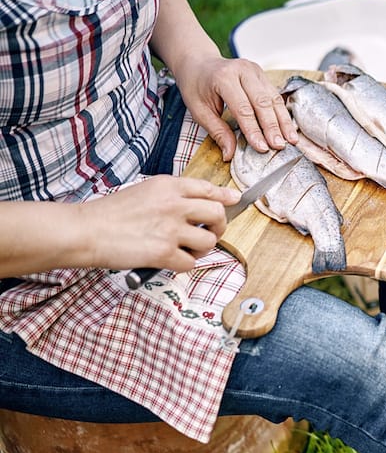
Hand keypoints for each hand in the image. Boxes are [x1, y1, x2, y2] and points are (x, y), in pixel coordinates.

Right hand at [80, 176, 240, 271]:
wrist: (85, 231)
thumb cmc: (110, 214)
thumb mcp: (145, 192)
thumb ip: (175, 195)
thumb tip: (204, 199)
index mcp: (168, 186)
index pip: (208, 188)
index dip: (224, 197)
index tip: (234, 201)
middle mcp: (174, 205)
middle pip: (218, 214)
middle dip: (218, 226)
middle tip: (207, 232)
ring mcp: (170, 229)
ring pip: (209, 241)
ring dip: (200, 249)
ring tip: (183, 249)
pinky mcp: (164, 252)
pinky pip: (190, 263)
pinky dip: (183, 265)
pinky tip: (169, 260)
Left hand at [176, 55, 298, 160]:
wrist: (198, 62)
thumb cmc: (196, 86)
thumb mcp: (199, 110)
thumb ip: (217, 131)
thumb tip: (230, 154)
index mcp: (223, 77)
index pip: (243, 108)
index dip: (254, 130)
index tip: (261, 148)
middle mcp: (242, 70)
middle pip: (262, 102)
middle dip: (272, 127)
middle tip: (279, 146)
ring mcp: (255, 70)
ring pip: (273, 98)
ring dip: (282, 121)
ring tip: (290, 140)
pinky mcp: (262, 75)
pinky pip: (275, 96)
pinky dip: (282, 114)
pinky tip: (287, 129)